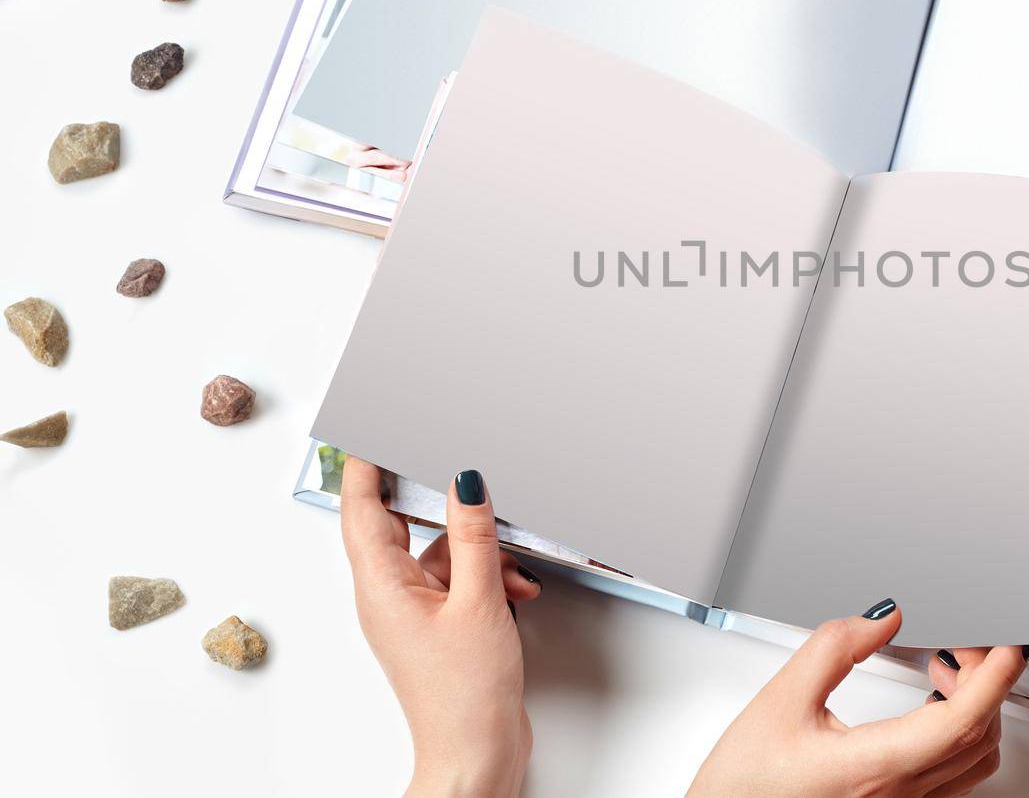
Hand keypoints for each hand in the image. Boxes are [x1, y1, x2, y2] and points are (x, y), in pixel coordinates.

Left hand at [340, 458, 543, 796]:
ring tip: (512, 559)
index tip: (373, 424)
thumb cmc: (464, 697)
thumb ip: (475, 536)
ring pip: (438, 551)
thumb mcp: (478, 602)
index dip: (365, 461)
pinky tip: (516, 587)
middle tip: (449, 459)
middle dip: (431, 494)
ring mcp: (413, 612)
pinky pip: (458, 579)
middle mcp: (388, 596)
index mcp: (380, 586)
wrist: (476, 756)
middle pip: (397, 522)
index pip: (361, 506)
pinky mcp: (440, 626)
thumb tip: (465, 481)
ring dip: (478, 547)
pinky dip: (488, 574)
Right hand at [690, 600, 1026, 796]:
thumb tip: (882, 615)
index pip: (962, 719)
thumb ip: (833, 649)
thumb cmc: (742, 789)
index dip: (995, 675)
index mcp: (873, 769)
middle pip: (978, 737)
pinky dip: (957, 735)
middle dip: (986, 680)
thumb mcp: (780, 701)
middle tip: (964, 641)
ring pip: (972, 763)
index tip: (1007, 642)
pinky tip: (930, 711)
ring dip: (975, 710)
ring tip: (947, 671)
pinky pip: (952, 779)